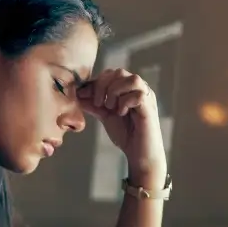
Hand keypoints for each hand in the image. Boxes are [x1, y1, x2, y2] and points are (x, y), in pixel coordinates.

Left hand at [78, 68, 166, 184]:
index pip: (111, 74)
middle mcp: (139, 89)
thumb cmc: (126, 134)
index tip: (83, 94)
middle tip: (98, 103)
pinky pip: (138, 94)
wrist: (139, 154)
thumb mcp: (105, 116)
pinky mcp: (150, 107)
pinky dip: (125, 102)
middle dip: (103, 86)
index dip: (95, 82)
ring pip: (132, 79)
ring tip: (110, 107)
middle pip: (119, 72)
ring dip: (115, 91)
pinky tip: (121, 113)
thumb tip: (77, 94)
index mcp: (128, 88)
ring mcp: (146, 97)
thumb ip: (93, 104)